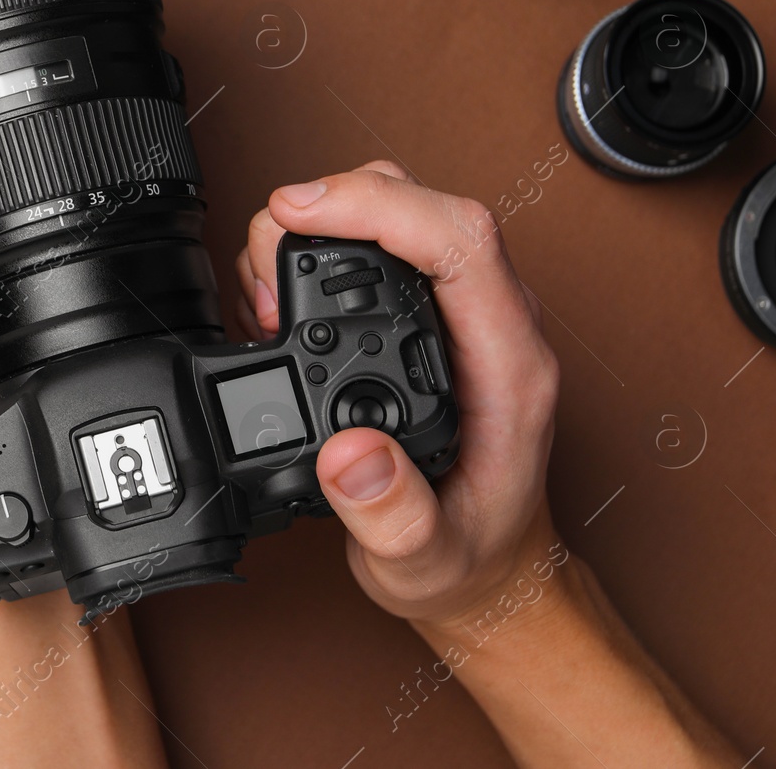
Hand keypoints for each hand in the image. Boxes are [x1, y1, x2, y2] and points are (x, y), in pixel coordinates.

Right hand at [236, 163, 562, 629]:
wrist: (489, 570)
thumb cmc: (470, 555)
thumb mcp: (428, 561)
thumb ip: (394, 517)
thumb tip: (349, 455)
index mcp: (507, 366)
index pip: (458, 241)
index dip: (376, 206)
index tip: (299, 211)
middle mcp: (487, 323)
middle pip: (421, 205)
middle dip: (333, 207)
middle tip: (267, 273)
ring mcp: (456, 314)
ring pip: (395, 212)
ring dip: (321, 227)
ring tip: (270, 297)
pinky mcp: (423, 313)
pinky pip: (377, 244)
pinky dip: (318, 249)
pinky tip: (284, 301)